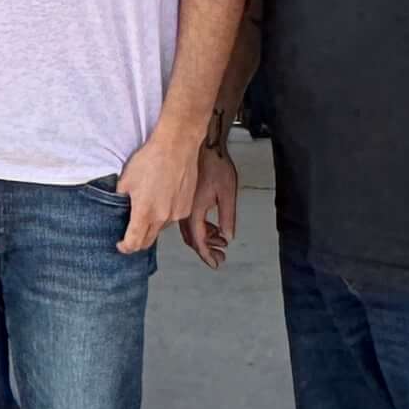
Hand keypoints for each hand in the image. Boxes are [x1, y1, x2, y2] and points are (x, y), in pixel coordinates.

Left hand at [114, 119, 204, 254]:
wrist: (176, 146)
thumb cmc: (151, 159)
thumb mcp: (125, 179)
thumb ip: (119, 199)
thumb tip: (117, 209)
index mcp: (144, 213)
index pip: (133, 243)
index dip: (125, 247)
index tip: (120, 244)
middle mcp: (162, 218)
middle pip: (148, 241)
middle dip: (137, 241)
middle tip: (130, 233)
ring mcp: (176, 214)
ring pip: (160, 229)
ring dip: (152, 225)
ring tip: (147, 207)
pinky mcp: (187, 207)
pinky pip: (173, 218)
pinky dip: (165, 215)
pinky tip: (161, 199)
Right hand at [186, 144, 240, 270]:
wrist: (203, 145)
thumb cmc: (216, 165)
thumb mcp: (227, 193)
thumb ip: (227, 217)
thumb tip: (227, 237)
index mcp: (194, 211)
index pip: (199, 241)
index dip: (208, 255)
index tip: (216, 263)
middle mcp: (183, 210)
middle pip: (192, 239)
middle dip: (207, 249)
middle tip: (221, 255)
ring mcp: (181, 205)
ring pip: (190, 231)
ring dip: (205, 238)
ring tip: (220, 241)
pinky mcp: (182, 199)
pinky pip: (188, 221)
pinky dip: (201, 228)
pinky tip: (213, 226)